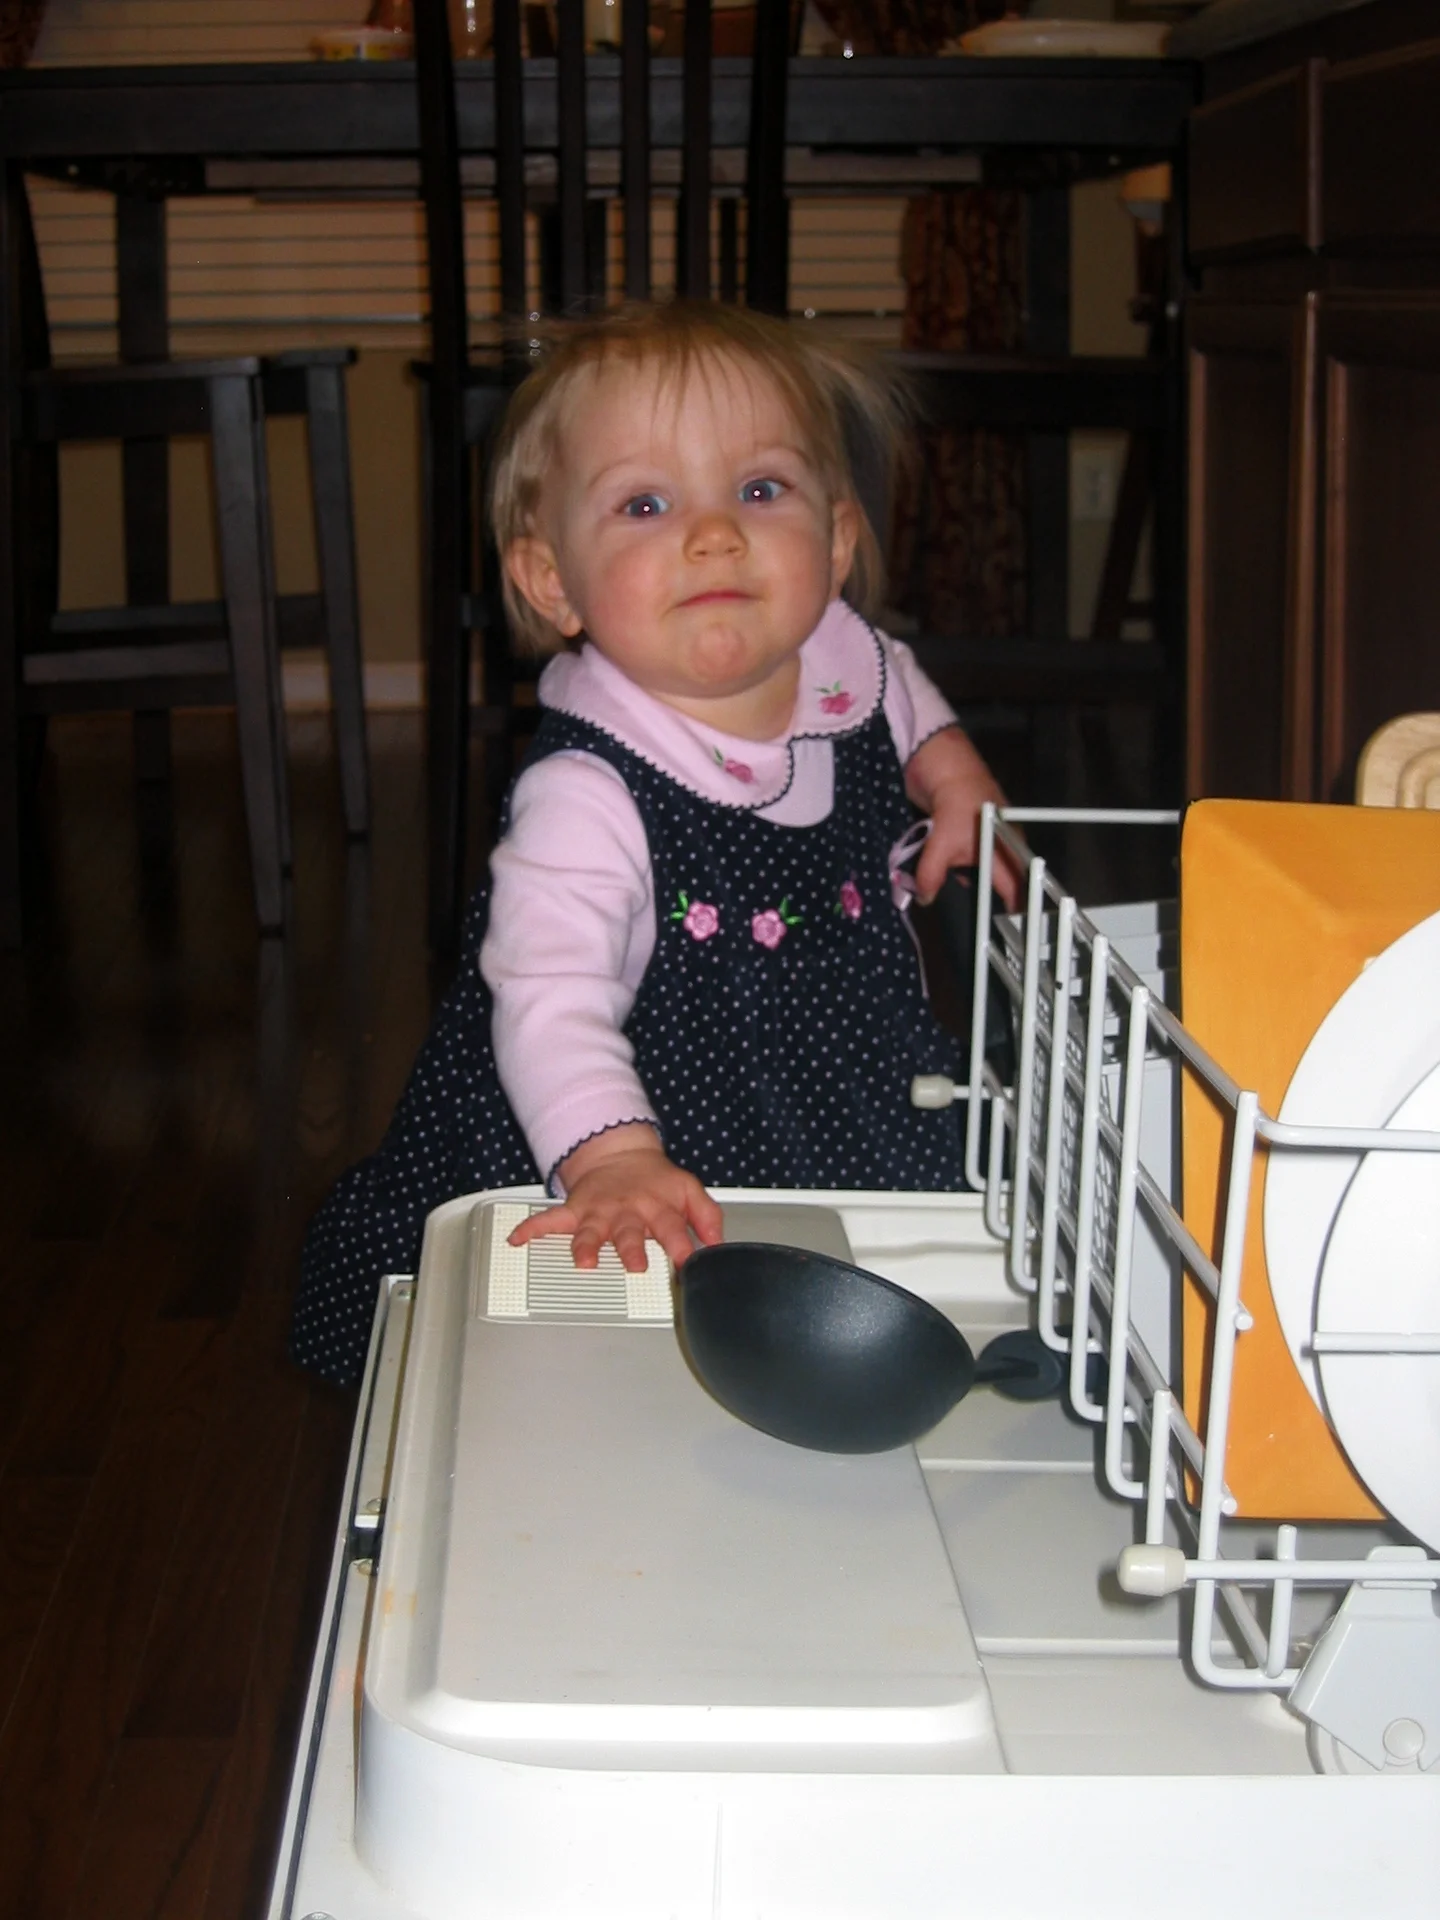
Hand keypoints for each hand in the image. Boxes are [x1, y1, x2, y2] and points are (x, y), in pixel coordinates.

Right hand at [507, 1123, 723, 1272]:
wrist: (622, 1154)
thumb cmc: (657, 1181)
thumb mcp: (689, 1190)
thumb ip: (707, 1216)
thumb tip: (718, 1243)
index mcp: (658, 1207)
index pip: (673, 1228)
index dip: (682, 1246)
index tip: (688, 1263)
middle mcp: (628, 1212)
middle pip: (629, 1232)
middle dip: (631, 1249)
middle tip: (635, 1265)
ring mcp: (600, 1212)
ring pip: (592, 1231)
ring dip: (587, 1245)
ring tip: (583, 1260)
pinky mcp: (576, 1210)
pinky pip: (551, 1220)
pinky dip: (532, 1228)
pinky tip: (518, 1238)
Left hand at [904, 727, 1021, 909]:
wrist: (944, 763)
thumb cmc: (954, 802)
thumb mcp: (939, 844)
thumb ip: (931, 876)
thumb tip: (924, 899)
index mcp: (1005, 850)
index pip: (1015, 887)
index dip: (1014, 908)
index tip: (1011, 927)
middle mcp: (1002, 844)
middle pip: (1002, 877)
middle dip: (990, 895)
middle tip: (981, 917)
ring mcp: (988, 834)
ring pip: (982, 865)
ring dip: (970, 877)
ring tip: (960, 893)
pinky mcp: (973, 826)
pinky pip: (969, 853)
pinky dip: (959, 862)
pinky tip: (948, 869)